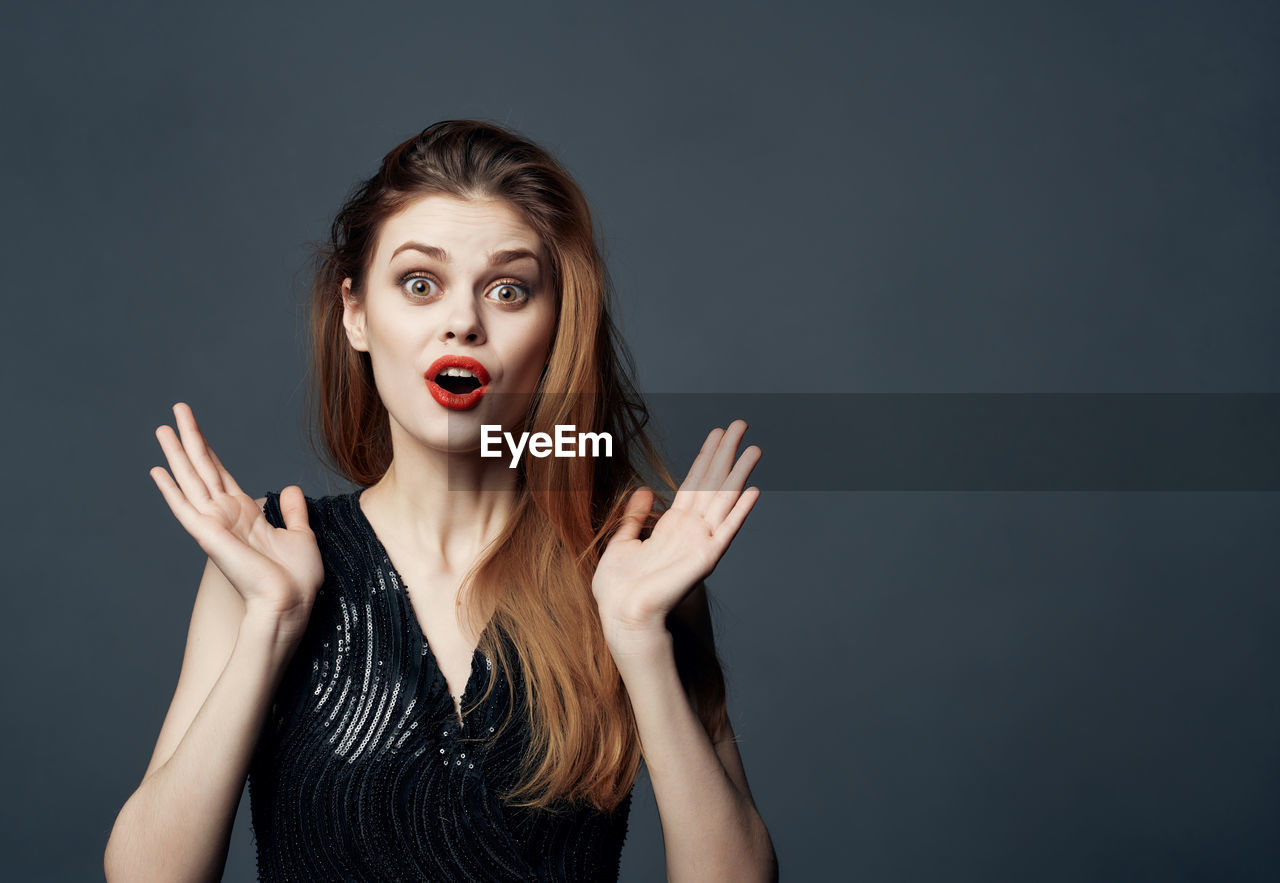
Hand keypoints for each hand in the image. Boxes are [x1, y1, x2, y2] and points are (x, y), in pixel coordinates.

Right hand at [150, 402, 323, 625]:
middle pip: (203, 468)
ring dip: (177, 452)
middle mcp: (226, 516)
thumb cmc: (298, 579)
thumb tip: (290, 489)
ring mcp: (214, 524)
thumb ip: (292, 511)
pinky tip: (157, 470)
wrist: (291, 603)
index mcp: (246, 515)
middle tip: (177, 411)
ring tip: (163, 427)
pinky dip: (170, 489)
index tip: (197, 431)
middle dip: (191, 439)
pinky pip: (184, 507)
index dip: (210, 452)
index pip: (222, 475)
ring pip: (191, 479)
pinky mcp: (208, 535)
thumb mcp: (301, 535)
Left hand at [593, 419, 761, 647]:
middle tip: (740, 425)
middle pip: (713, 484)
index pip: (694, 484)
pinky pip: (726, 531)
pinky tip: (754, 491)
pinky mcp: (705, 558)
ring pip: (724, 500)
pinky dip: (740, 512)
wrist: (622, 615)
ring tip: (753, 448)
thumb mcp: (621, 542)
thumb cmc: (619, 588)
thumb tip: (645, 490)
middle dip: (726, 453)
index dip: (706, 457)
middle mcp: (691, 531)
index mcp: (672, 526)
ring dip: (739, 474)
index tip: (717, 434)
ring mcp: (701, 543)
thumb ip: (634, 516)